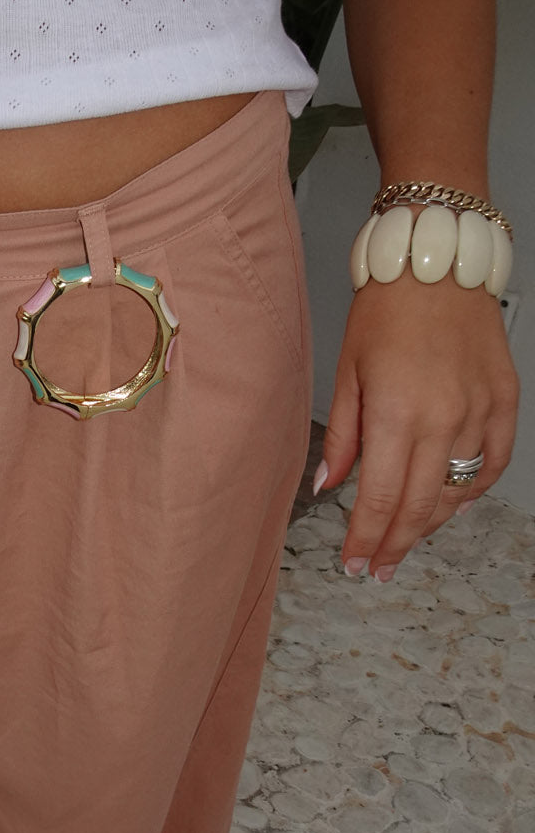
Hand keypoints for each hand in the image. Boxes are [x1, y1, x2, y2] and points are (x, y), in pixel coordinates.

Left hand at [318, 275, 518, 581]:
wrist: (436, 264)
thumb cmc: (386, 311)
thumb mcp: (347, 375)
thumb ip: (341, 437)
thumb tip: (328, 485)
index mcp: (397, 414)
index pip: (380, 499)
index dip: (366, 540)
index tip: (355, 562)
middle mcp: (444, 419)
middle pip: (419, 506)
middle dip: (394, 544)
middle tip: (378, 567)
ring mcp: (480, 412)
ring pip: (458, 491)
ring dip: (430, 523)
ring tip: (406, 538)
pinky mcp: (505, 400)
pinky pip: (494, 462)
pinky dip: (472, 489)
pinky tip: (451, 502)